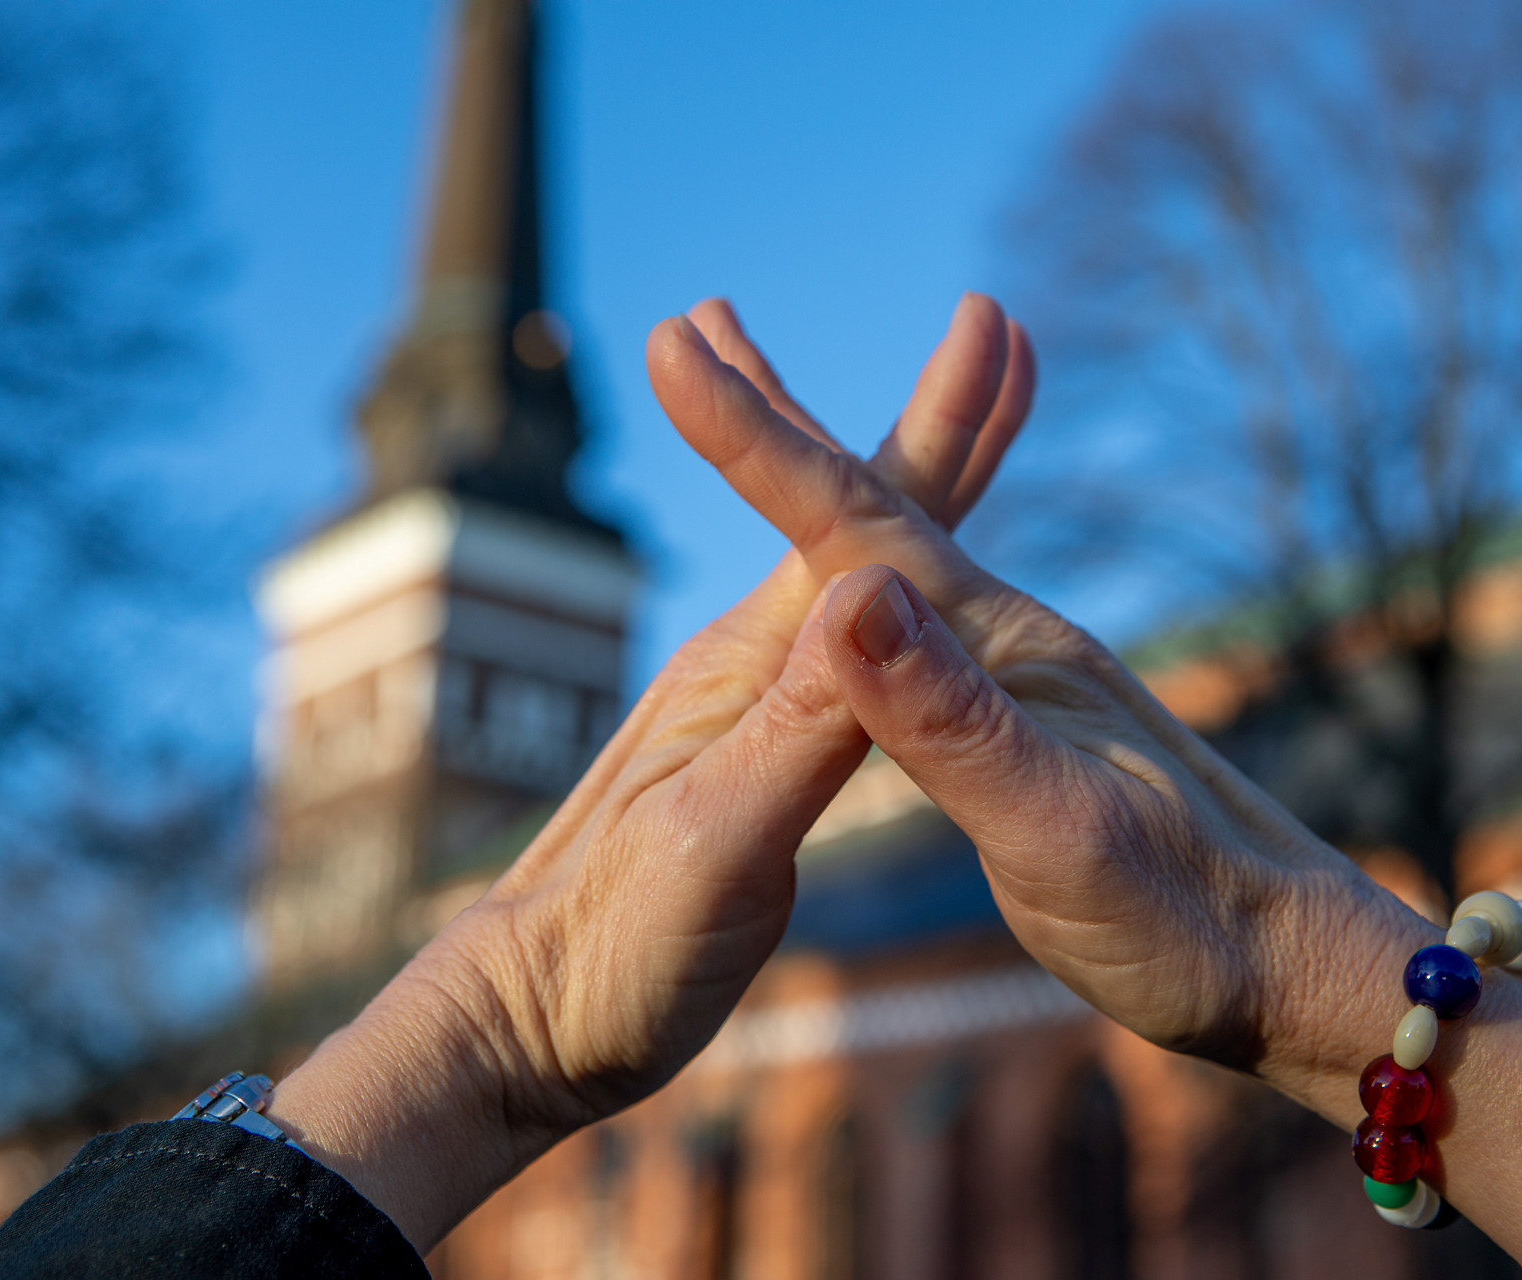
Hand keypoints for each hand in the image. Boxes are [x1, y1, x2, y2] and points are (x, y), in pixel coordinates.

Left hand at [267, 294, 1034, 1248]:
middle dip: (938, 425)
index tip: (994, 335)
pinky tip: (893, 588)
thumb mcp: (718, 841)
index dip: (937, 433)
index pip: (862, 525)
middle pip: (860, 518)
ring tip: (955, 414)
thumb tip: (871, 592)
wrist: (527, 1016)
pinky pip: (850, 647)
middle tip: (993, 329)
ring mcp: (752, 706)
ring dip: (914, 485)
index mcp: (751, 667)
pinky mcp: (759, 756)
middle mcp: (751, 663)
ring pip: (856, 569)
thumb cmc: (613, 946)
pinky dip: (894, 588)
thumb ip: (799, 725)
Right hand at [646, 311, 1411, 1086]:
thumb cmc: (1183, 917)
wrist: (1290, 965)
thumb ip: (950, 721)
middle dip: (775, 422)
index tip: (671, 356)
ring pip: (887, 552)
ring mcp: (1013, 678)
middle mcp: (1006, 639)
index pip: (856, 528)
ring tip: (756, 408)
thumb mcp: (1055, 828)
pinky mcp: (1016, 724)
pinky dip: (851, 566)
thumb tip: (851, 593)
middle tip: (701, 327)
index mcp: (1004, 648)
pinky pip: (908, 620)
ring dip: (811, 476)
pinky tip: (849, 579)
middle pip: (871, 506)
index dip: (759, 444)